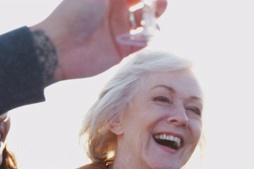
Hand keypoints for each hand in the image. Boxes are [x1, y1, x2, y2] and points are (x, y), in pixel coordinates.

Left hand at [30, 0, 167, 81]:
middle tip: (163, 2)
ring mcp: (120, 32)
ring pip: (144, 24)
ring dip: (154, 18)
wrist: (61, 47)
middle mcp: (116, 14)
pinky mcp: (122, 50)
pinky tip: (151, 33)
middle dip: (154, 3)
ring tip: (159, 13)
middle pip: (142, 6)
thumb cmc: (75, 14)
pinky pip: (142, 44)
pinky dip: (149, 38)